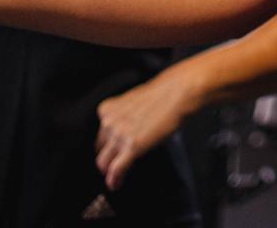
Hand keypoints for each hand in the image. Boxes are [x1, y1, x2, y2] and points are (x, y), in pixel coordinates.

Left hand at [95, 72, 195, 190]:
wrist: (176, 93)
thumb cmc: (161, 96)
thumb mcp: (132, 102)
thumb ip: (122, 117)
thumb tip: (126, 131)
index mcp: (107, 110)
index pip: (100, 137)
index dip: (105, 148)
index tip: (109, 155)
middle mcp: (109, 122)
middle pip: (99, 151)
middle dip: (105, 162)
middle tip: (112, 169)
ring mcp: (119, 134)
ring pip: (104, 162)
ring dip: (109, 173)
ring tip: (114, 180)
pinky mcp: (132, 146)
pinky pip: (117, 168)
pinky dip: (114, 180)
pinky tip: (116, 184)